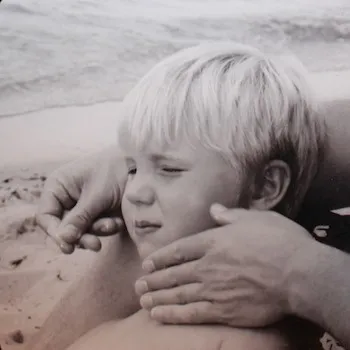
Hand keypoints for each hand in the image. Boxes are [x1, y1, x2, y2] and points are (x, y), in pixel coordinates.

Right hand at [36, 147, 126, 253]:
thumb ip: (79, 218)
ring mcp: (82, 206)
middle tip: (96, 245)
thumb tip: (63, 240)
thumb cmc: (115, 171)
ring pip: (81, 231)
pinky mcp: (96, 213)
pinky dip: (107, 228)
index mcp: (58, 187)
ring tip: (114, 224)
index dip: (54, 232)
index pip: (46, 216)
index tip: (68, 247)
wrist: (140, 166)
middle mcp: (66, 198)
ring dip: (98, 231)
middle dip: (82, 236)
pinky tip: (119, 221)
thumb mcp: (96, 196)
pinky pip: (96, 229)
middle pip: (64, 228)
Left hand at [135, 205, 311, 326]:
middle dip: (154, 279)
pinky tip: (159, 316)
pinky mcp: (224, 310)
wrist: (299, 273)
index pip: (179, 249)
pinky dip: (173, 315)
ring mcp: (214, 289)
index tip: (147, 262)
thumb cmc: (279, 241)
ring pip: (178, 294)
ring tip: (143, 300)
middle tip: (138, 284)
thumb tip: (214, 209)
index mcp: (213, 241)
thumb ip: (230, 215)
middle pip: (173, 273)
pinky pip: (192, 313)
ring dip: (158, 298)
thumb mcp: (255, 218)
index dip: (161, 257)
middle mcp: (208, 265)